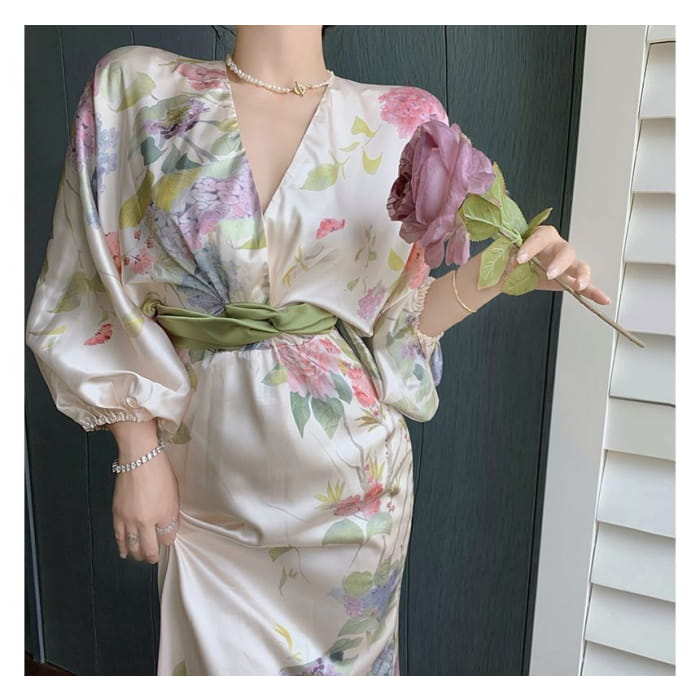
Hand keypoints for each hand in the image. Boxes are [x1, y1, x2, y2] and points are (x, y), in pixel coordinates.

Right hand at [112, 448, 179, 563]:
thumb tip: (169, 532)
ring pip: (131, 545)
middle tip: (152, 557)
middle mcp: (144, 520)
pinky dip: (121, 545)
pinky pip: (118, 535)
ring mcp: (128, 518)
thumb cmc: (160, 472)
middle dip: (150, 555)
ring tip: (139, 557)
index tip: (167, 543)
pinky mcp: (116, 513)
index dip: (166, 544)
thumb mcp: (173, 495)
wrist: (139, 458)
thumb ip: (171, 516)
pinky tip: (123, 551)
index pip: (165, 540)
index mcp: (161, 515)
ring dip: (135, 553)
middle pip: (146, 547)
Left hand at [513, 225, 611, 304]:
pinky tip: (604, 300)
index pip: (540, 238)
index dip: (531, 247)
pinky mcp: (569, 279)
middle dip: (559, 262)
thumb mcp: (505, 253)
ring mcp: (566, 264)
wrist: (509, 269)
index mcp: (541, 236)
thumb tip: (511, 259)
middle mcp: (557, 247)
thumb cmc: (510, 256)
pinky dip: (594, 293)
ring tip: (579, 285)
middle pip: (565, 251)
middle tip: (550, 273)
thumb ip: (507, 254)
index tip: (520, 258)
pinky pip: (585, 286)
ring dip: (581, 275)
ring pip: (579, 266)